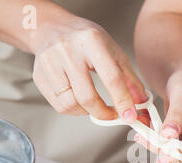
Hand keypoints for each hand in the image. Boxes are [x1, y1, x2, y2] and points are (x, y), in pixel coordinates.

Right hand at [31, 15, 149, 123]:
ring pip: (71, 104)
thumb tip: (142, 103)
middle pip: (87, 96)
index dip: (123, 101)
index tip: (130, 116)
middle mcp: (68, 51)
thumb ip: (130, 79)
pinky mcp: (39, 75)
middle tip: (112, 115)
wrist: (52, 28)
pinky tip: (80, 101)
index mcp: (92, 41)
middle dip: (104, 113)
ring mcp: (50, 63)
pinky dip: (74, 110)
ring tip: (94, 104)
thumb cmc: (86, 40)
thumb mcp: (113, 52)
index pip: (111, 77)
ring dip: (87, 112)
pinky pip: (59, 105)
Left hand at [135, 67, 181, 162]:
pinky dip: (163, 144)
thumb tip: (168, 136)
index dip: (181, 151)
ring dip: (163, 148)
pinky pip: (178, 149)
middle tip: (143, 142)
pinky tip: (148, 137)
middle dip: (167, 149)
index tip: (163, 159)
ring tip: (143, 137)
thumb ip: (175, 115)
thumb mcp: (181, 93)